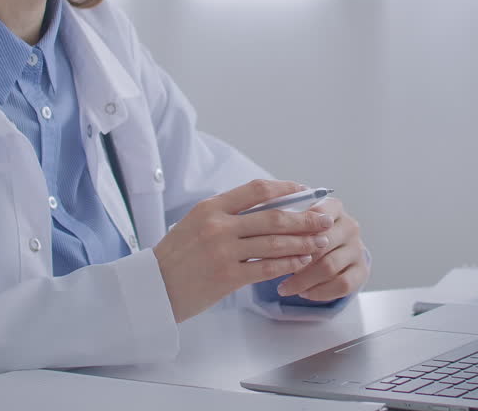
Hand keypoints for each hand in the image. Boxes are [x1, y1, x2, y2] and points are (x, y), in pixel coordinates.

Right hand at [153, 179, 335, 321]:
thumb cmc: (176, 256)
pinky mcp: (227, 276)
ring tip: (320, 242)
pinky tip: (302, 261)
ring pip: (274, 243)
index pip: (256, 190)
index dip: (285, 189)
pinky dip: (288, 264)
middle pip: (273, 217)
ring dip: (303, 242)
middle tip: (324, 219)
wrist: (153, 288)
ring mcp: (223, 251)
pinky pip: (267, 268)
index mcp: (211, 207)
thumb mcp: (195, 223)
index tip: (304, 191)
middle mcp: (218, 226)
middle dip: (304, 218)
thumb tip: (266, 207)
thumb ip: (226, 214)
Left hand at [272, 197, 368, 301]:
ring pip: (329, 266)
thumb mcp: (298, 220)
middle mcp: (350, 226)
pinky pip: (342, 285)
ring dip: (303, 280)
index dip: (295, 229)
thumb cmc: (307, 232)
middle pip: (322, 243)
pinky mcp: (361, 270)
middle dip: (296, 259)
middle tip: (273, 270)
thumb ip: (287, 218)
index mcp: (334, 207)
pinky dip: (320, 292)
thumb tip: (267, 225)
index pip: (317, 215)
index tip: (275, 241)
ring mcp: (357, 249)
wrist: (333, 249)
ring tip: (283, 288)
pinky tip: (303, 293)